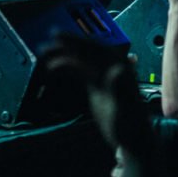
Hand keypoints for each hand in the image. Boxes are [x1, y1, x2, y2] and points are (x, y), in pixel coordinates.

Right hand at [42, 35, 145, 149]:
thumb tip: (116, 70)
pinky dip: (67, 67)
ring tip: (46, 51)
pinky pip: (80, 71)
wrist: (132, 141)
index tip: (62, 35)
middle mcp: (112, 68)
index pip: (96, 48)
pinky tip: (53, 67)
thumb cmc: (131, 126)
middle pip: (88, 51)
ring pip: (82, 59)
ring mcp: (104, 77)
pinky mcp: (97, 87)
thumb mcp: (125, 108)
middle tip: (50, 36)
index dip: (79, 40)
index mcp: (120, 68)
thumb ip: (120, 89)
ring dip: (65, 54)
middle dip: (70, 43)